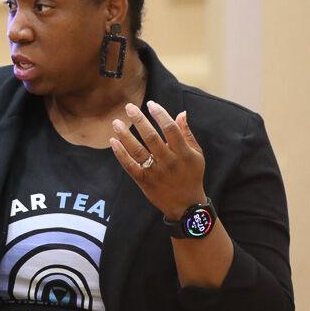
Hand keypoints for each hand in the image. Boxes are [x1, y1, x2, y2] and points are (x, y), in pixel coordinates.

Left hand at [109, 100, 206, 220]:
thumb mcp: (196, 154)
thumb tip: (181, 113)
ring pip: (138, 151)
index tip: (150, 104)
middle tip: (128, 107)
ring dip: (125, 135)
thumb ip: (187, 134)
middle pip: (151, 137)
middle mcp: (169, 162)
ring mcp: (156, 172)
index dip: (160, 114)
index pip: (170, 129)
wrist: (186, 206)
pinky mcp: (144, 182)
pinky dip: (121, 154)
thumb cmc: (191, 175)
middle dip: (139, 120)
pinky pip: (130, 166)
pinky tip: (113, 141)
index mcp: (183, 153)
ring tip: (116, 122)